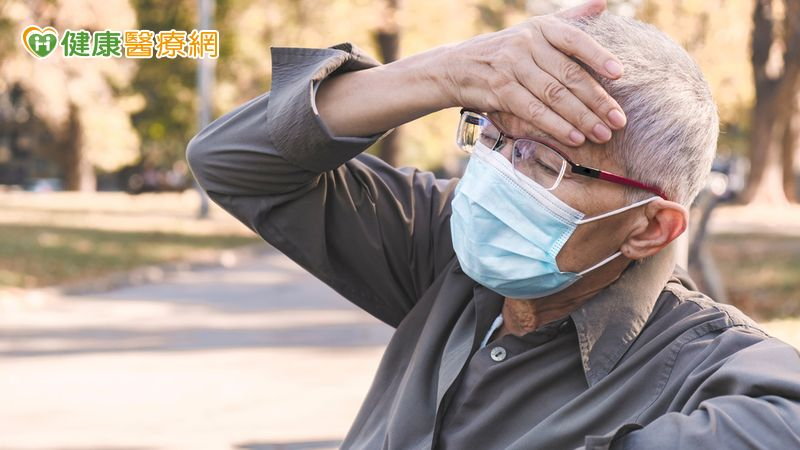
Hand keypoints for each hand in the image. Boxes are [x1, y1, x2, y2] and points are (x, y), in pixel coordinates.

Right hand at [434, 0, 625, 145]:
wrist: (456, 67)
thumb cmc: (503, 50)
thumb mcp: (532, 29)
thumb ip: (569, 20)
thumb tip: (602, 4)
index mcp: (540, 28)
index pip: (575, 40)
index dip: (598, 56)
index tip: (620, 73)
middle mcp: (526, 44)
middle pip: (569, 74)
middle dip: (597, 100)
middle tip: (619, 120)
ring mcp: (512, 67)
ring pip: (554, 95)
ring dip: (582, 118)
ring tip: (602, 133)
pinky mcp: (501, 91)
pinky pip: (534, 111)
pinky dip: (556, 126)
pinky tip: (574, 137)